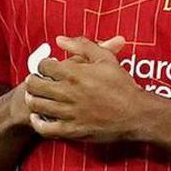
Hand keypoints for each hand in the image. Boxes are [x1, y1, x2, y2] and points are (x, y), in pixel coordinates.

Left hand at [23, 37, 166, 145]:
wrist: (137, 114)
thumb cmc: (122, 85)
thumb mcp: (105, 59)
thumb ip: (82, 45)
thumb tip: (59, 39)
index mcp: (74, 73)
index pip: (42, 65)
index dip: (42, 65)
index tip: (48, 68)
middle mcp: (68, 93)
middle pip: (34, 84)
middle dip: (33, 80)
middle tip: (38, 81)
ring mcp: (69, 113)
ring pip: (36, 105)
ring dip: (33, 99)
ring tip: (38, 97)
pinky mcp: (72, 130)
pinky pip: (44, 128)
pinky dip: (38, 122)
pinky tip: (40, 117)